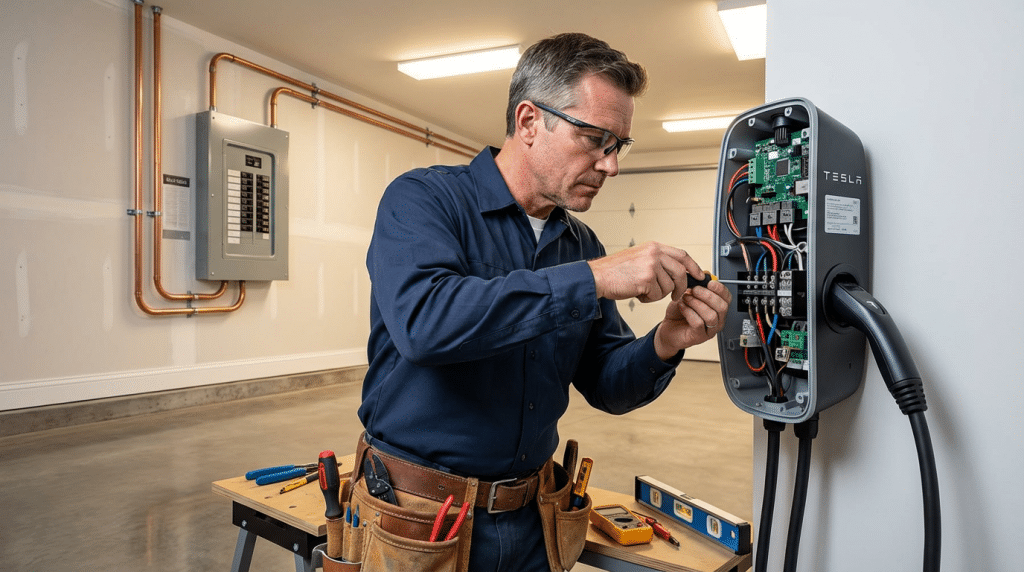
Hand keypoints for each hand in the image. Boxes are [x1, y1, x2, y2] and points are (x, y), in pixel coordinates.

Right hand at [587, 242, 705, 302]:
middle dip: (681, 288)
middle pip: (680, 273)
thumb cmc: (616, 271)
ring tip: (643, 290)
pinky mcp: (646, 279)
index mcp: (654, 247)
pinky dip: (648, 299)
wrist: (598, 277)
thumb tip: (678, 272)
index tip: (699, 276)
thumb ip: (659, 261)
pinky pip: (657, 295)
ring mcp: (651, 265)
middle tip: (676, 296)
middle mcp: (654, 253)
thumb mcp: (640, 258)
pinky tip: (638, 293)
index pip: (682, 255)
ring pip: (669, 287)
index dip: (693, 267)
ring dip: (658, 294)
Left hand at [653, 279, 731, 359]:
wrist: (668, 327)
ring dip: (697, 303)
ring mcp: (709, 330)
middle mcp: (717, 320)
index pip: (727, 298)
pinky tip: (682, 306)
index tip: (709, 282)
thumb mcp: (688, 294)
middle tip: (694, 289)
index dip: (720, 289)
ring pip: (711, 316)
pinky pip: (698, 323)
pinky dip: (689, 312)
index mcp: (717, 308)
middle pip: (722, 307)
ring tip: (686, 298)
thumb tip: (705, 274)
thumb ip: (698, 285)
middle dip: (707, 295)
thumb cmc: (679, 312)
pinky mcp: (699, 337)